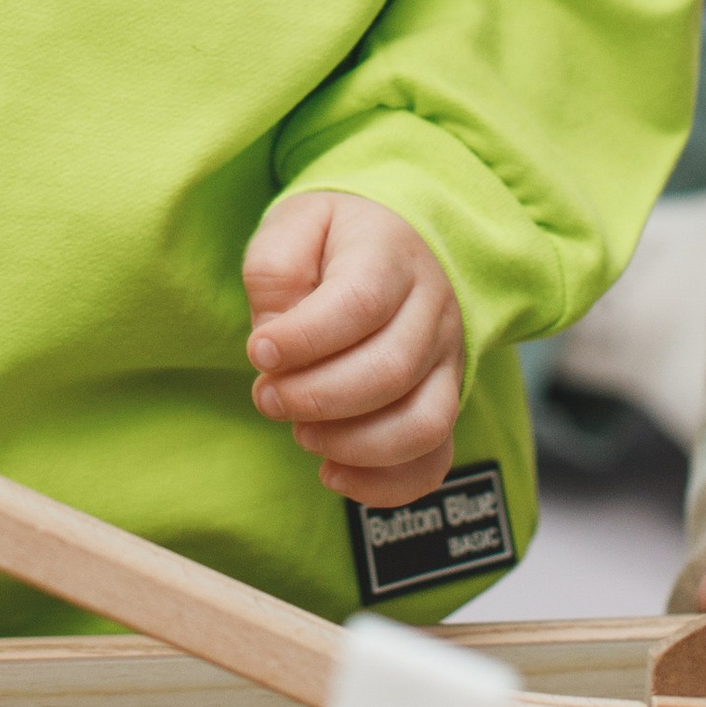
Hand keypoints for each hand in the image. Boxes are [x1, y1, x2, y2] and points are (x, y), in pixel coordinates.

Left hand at [244, 189, 464, 508]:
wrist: (397, 239)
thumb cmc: (334, 238)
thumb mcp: (295, 222)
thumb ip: (276, 271)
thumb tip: (275, 338)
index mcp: (391, 254)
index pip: (359, 303)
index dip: (305, 338)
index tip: (258, 351)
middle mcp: (432, 309)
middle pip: (390, 371)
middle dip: (317, 397)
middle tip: (266, 397)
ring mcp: (447, 361)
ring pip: (422, 424)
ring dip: (352, 445)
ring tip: (301, 434)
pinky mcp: (445, 402)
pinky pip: (434, 459)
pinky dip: (384, 483)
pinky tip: (332, 473)